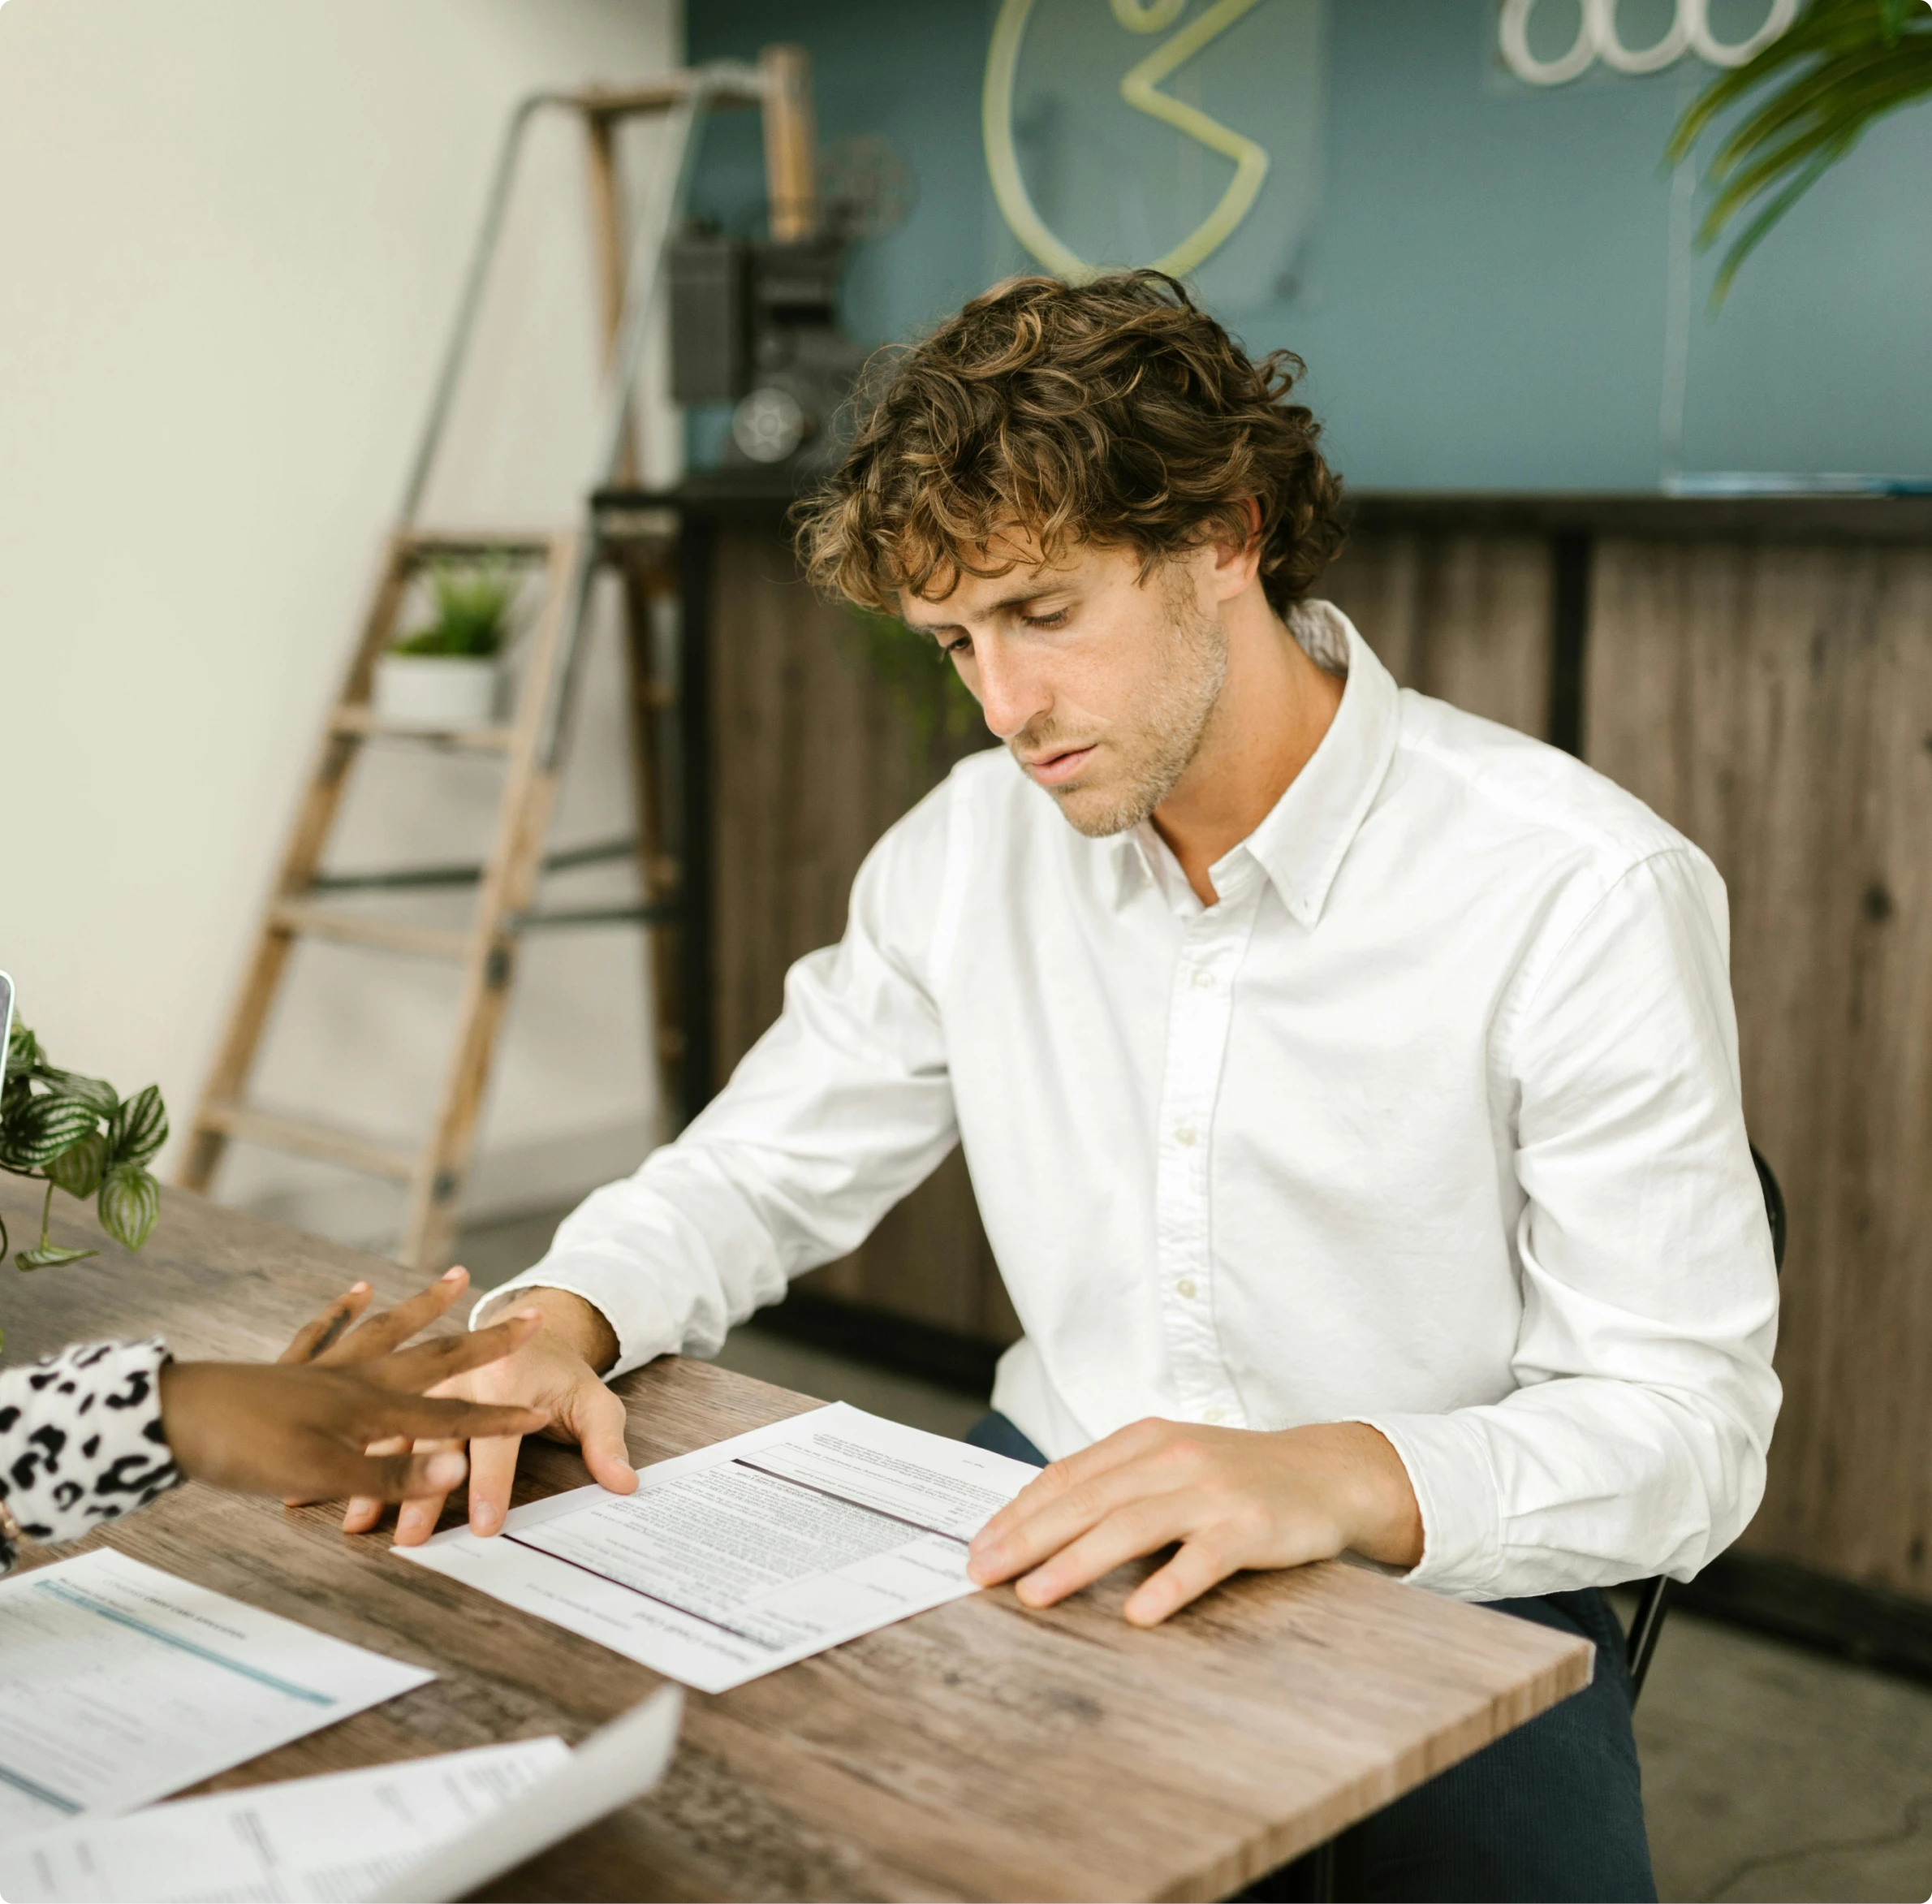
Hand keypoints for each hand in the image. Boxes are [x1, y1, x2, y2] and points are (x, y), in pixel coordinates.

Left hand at [159, 1307, 550, 1504]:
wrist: (171, 1420)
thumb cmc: (248, 1451)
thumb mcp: (324, 1474)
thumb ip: (395, 1469)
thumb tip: (461, 1468)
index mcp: (371, 1408)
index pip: (451, 1417)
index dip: (497, 1419)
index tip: (541, 1410)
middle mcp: (357, 1380)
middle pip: (435, 1357)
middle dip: (485, 1342)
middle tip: (528, 1313)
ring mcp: (323, 1369)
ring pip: (387, 1331)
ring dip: (425, 1308)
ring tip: (456, 1278)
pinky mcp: (288, 1370)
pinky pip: (324, 1334)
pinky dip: (343, 1312)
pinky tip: (354, 1294)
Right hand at [336, 1285, 635, 1546]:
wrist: (529, 1324)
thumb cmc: (560, 1375)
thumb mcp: (592, 1400)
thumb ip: (606, 1442)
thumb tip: (626, 1484)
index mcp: (506, 1379)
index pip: (499, 1442)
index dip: (494, 1486)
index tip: (485, 1527)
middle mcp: (459, 1380)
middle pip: (439, 1443)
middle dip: (423, 1493)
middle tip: (411, 1539)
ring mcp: (424, 1385)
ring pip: (395, 1436)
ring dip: (374, 1479)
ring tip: (355, 1521)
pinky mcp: (400, 1392)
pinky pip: (367, 1427)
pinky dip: (343, 1459)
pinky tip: (310, 1491)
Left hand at [966, 1418, 1423, 1627]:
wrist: (1329, 1471)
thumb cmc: (1237, 1475)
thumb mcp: (1172, 1462)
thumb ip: (1116, 1483)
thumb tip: (1040, 1522)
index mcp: (1144, 1440)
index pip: (1067, 1477)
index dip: (1019, 1512)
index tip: (977, 1546)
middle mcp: (1172, 1459)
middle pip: (1086, 1501)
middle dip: (1026, 1537)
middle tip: (981, 1571)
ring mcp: (1212, 1491)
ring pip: (1131, 1526)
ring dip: (1076, 1562)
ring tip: (1034, 1594)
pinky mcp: (1251, 1527)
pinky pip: (1204, 1559)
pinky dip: (1169, 1586)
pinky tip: (1138, 1614)